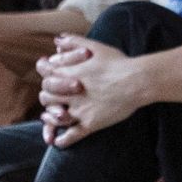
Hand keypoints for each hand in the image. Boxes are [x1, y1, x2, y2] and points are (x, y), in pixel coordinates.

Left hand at [37, 35, 151, 143]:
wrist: (137, 80)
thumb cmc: (118, 63)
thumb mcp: (95, 47)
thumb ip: (73, 42)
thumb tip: (57, 40)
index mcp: (69, 72)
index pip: (45, 73)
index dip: (44, 73)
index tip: (47, 73)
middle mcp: (70, 92)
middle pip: (46, 96)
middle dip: (47, 96)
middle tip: (51, 97)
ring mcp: (79, 109)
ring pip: (55, 116)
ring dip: (51, 118)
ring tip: (51, 118)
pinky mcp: (90, 123)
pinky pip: (71, 135)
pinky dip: (62, 140)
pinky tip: (57, 142)